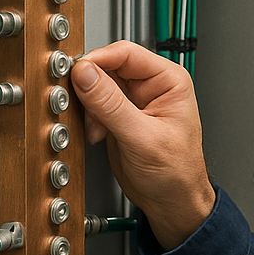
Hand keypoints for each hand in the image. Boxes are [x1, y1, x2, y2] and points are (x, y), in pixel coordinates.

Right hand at [70, 41, 214, 249]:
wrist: (171, 201)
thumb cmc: (177, 173)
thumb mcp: (142, 138)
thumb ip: (111, 105)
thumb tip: (86, 74)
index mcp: (169, 81)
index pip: (126, 53)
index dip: (97, 60)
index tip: (76, 74)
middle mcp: (152, 86)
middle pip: (107, 66)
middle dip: (90, 87)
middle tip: (83, 106)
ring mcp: (134, 100)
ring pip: (96, 85)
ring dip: (88, 105)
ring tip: (97, 127)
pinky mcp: (119, 116)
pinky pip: (94, 104)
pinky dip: (88, 117)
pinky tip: (97, 134)